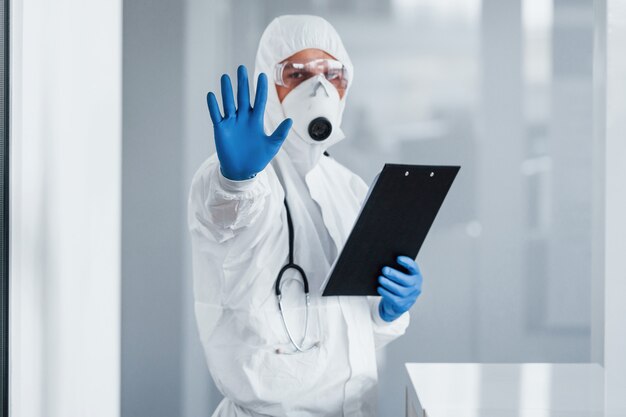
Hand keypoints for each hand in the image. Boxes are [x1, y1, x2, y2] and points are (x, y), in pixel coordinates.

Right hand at [207, 65, 292, 180]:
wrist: (242, 171)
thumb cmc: (258, 158)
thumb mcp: (272, 146)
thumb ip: (280, 133)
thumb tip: (291, 120)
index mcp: (256, 120)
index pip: (259, 100)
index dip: (260, 88)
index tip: (262, 75)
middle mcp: (243, 118)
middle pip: (243, 97)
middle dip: (242, 83)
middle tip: (241, 68)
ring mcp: (231, 122)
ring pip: (228, 103)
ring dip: (226, 91)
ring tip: (225, 77)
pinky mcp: (221, 129)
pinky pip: (216, 115)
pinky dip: (213, 106)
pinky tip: (211, 95)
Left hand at [377, 256, 422, 321]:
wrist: (400, 302)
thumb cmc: (399, 283)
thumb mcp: (402, 275)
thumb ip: (397, 268)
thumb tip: (384, 260)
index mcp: (416, 275)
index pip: (414, 268)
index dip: (407, 262)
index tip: (398, 258)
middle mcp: (415, 286)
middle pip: (407, 281)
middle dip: (395, 274)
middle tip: (384, 269)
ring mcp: (410, 297)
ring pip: (400, 291)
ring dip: (388, 284)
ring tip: (380, 278)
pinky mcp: (403, 305)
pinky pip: (394, 299)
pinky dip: (386, 293)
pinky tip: (380, 288)